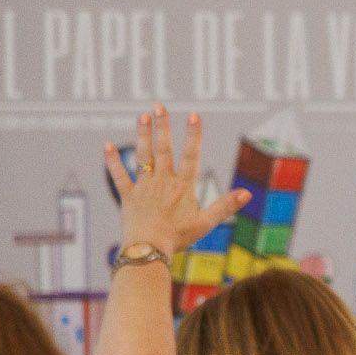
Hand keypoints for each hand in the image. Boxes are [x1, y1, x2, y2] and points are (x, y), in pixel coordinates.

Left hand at [103, 106, 246, 256]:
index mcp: (183, 187)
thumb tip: (247, 193)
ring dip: (142, 135)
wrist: (148, 248)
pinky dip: (113, 161)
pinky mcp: (128, 196)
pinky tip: (107, 145)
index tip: (194, 115)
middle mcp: (163, 182)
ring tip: (142, 116)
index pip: (191, 155)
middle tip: (159, 106)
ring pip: (143, 156)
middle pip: (164, 149)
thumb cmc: (178, 238)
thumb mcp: (206, 223)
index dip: (193, 134)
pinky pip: (119, 175)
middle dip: (163, 126)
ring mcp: (144, 187)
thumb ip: (226, 206)